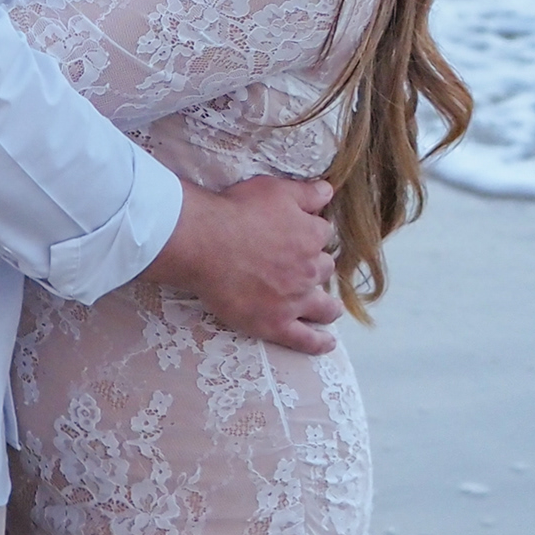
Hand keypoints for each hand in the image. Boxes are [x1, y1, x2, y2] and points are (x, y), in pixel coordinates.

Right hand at [146, 174, 343, 355]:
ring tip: (328, 310)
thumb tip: (328, 192)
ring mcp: (295, 300)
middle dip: (315, 267)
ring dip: (328, 307)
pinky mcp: (275, 323)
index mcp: (311, 236)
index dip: (312, 233)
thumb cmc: (237, 211)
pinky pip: (305, 339)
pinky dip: (319, 343)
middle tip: (299, 267)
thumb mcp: (276, 190)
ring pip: (324, 306)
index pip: (323, 234)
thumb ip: (307, 193)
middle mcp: (309, 270)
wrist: (206, 244)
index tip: (301, 234)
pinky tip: (327, 344)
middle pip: (323, 269)